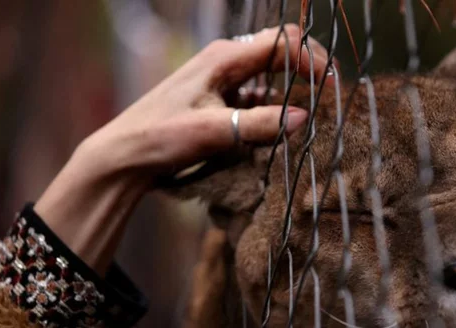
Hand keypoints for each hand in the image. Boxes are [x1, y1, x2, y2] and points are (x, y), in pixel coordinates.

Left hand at [34, 25, 331, 273]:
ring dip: (292, 92)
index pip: (282, 43)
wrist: (124, 156)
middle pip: (280, 54)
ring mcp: (221, 83)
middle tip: (331, 97)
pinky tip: (279, 129)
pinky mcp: (219, 103)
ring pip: (270, 77)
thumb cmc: (160, 136)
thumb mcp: (213, 131)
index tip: (331, 88)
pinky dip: (273, 110)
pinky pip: (256, 99)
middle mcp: (225, 63)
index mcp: (223, 58)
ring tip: (313, 115)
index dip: (312, 60)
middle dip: (308, 70)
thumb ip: (259, 124)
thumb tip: (302, 118)